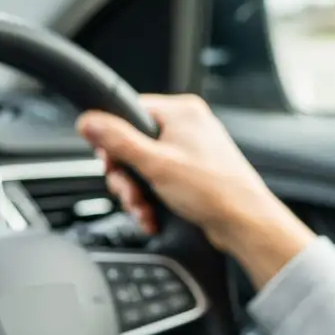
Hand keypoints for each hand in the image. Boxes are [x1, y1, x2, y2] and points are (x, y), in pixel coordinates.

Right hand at [77, 94, 314, 286]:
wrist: (244, 223)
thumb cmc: (213, 190)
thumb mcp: (155, 163)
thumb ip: (118, 141)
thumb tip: (89, 121)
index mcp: (181, 112)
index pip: (130, 112)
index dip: (114, 141)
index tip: (111, 163)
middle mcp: (187, 127)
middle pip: (134, 145)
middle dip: (127, 177)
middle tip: (131, 194)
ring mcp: (191, 151)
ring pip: (145, 167)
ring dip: (137, 194)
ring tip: (144, 210)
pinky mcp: (193, 174)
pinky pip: (160, 180)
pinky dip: (152, 200)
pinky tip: (153, 216)